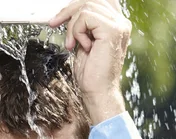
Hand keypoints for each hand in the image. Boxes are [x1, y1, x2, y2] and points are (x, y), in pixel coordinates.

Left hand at [49, 0, 130, 123]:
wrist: (98, 93)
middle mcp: (120, 22)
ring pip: (86, 6)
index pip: (97, 1)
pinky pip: (86, 16)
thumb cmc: (91, 75)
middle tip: (55, 23)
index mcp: (116, 24)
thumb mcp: (84, 42)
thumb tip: (69, 12)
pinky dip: (77, 31)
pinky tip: (80, 46)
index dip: (77, 5)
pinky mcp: (112, 30)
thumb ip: (83, 26)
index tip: (59, 17)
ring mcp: (119, 25)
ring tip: (71, 44)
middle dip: (69, 10)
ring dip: (72, 26)